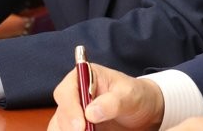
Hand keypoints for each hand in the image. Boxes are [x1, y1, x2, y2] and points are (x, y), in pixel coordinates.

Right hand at [49, 63, 165, 130]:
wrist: (144, 111)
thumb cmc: (136, 95)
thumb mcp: (129, 95)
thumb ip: (112, 102)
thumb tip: (90, 113)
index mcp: (83, 77)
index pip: (65, 92)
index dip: (70, 109)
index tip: (80, 126)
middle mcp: (74, 96)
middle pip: (60, 114)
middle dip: (70, 127)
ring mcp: (74, 114)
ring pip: (59, 127)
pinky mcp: (78, 128)